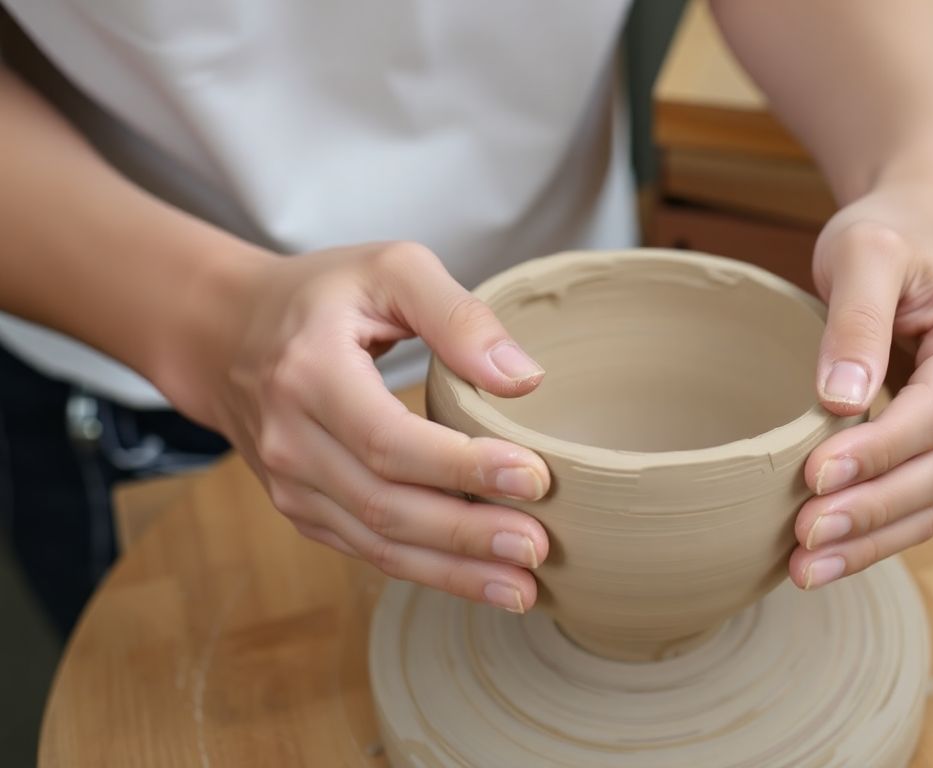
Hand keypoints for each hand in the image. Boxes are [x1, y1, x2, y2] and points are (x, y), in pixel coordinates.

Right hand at [165, 242, 551, 612]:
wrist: (225, 335)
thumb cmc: (323, 296)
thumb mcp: (390, 270)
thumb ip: (458, 316)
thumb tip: (523, 379)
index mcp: (309, 374)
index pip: (390, 439)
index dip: (462, 466)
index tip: (533, 477)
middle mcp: (291, 440)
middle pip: (386, 505)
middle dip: (467, 534)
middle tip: (538, 547)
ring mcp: (292, 485)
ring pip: (378, 543)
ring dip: (453, 571)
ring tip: (523, 588)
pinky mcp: (304, 511)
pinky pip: (369, 550)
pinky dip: (427, 572)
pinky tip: (482, 581)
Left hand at [789, 188, 932, 589]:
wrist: (915, 241)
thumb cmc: (888, 241)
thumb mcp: (865, 253)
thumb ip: (855, 319)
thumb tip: (839, 398)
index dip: (878, 451)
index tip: (814, 475)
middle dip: (870, 511)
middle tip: (803, 536)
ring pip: (932, 505)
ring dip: (871, 543)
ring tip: (803, 570)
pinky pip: (919, 508)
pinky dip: (875, 538)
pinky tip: (822, 560)